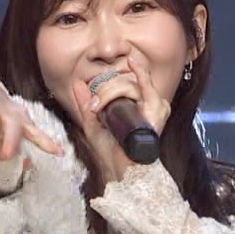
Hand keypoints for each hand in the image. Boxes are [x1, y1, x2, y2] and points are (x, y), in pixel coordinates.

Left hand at [72, 61, 170, 181]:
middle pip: (122, 82)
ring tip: (99, 106)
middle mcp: (146, 103)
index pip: (120, 83)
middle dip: (103, 90)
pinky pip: (147, 85)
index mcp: (134, 105)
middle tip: (93, 106)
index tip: (91, 93)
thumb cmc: (111, 152)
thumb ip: (86, 104)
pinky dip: (140, 73)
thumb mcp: (93, 124)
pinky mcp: (157, 109)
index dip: (105, 84)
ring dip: (110, 91)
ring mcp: (153, 105)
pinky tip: (133, 63)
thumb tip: (78, 83)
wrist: (121, 170)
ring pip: (128, 84)